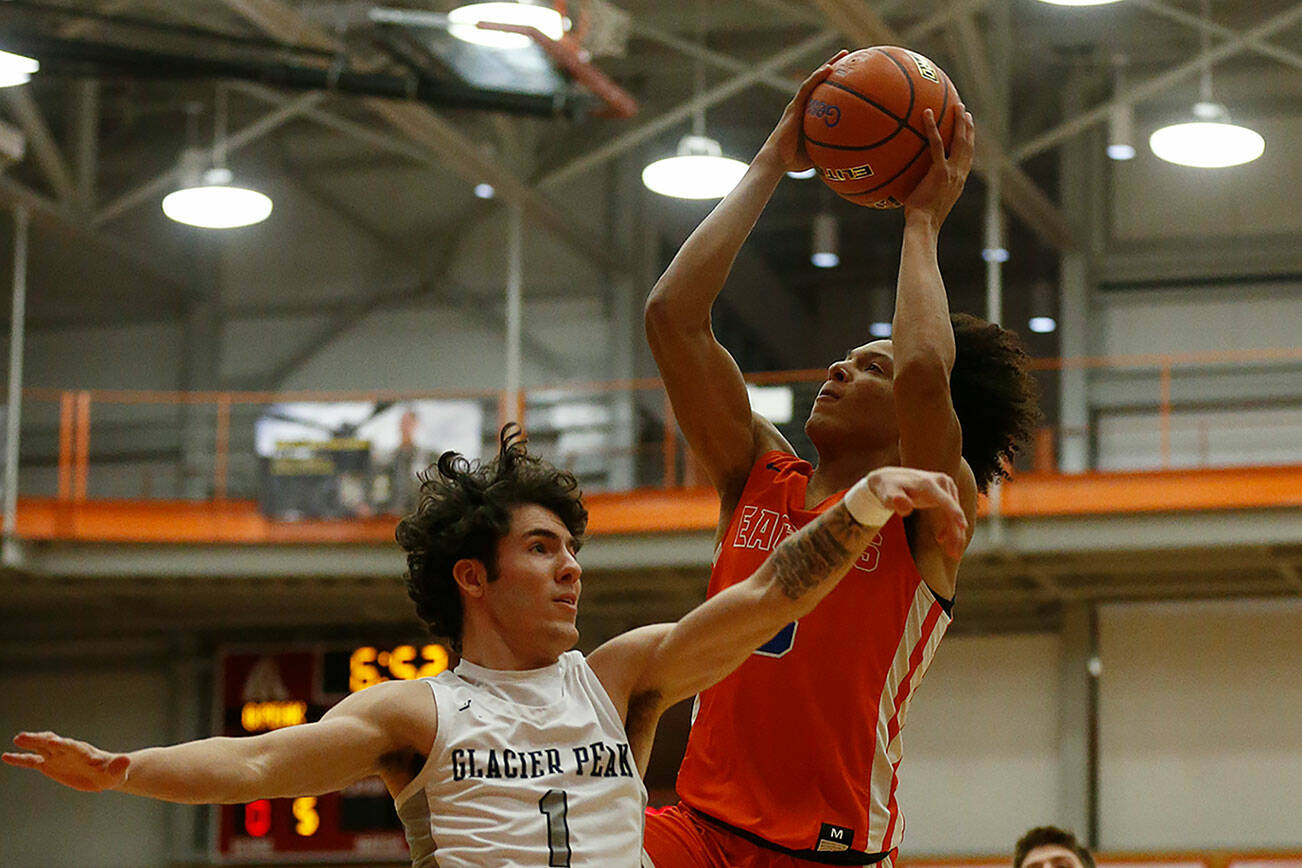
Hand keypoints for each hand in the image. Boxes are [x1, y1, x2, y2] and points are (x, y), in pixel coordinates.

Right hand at [4, 731, 129, 791]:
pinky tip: (6, 756)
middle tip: (24, 736)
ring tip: (17, 739)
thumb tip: (125, 760)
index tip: (52, 741)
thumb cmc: (114, 772)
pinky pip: (32, 761)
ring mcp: (58, 757)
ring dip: (30, 743)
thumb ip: (119, 766)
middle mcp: (68, 751)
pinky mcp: (50, 765)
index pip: (72, 747)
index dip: (63, 744)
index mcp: (84, 752)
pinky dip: (20, 759)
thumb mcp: (118, 771)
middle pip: (52, 743)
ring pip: (41, 748)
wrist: (108, 774)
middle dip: (40, 739)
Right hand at [760, 50, 848, 172]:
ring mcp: (798, 104)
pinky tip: (830, 68)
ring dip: (829, 65)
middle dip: (836, 67)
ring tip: (845, 54)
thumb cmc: (795, 161)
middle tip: (851, 57)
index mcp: (809, 114)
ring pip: (815, 79)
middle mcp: (804, 106)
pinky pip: (807, 87)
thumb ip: (833, 148)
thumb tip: (854, 154)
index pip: (825, 94)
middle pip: (821, 82)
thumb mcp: (820, 153)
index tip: (852, 74)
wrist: (777, 161)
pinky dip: (818, 76)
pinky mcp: (794, 105)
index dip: (837, 83)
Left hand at [865, 466, 967, 558]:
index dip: (955, 514)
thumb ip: (894, 500)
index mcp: (929, 484)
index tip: (963, 528)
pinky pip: (953, 512)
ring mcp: (946, 486)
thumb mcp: (886, 495)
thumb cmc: (887, 489)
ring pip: (956, 513)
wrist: (889, 478)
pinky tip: (940, 539)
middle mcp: (942, 482)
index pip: (946, 501)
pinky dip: (950, 526)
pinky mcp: (947, 491)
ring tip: (953, 553)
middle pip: (955, 511)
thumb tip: (905, 505)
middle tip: (955, 555)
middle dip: (956, 534)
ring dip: (956, 534)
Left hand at [902, 104, 974, 228]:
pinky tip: (926, 114)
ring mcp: (952, 173)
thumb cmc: (920, 219)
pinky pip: (937, 145)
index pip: (968, 158)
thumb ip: (926, 189)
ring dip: (960, 122)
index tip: (969, 129)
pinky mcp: (940, 172)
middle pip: (969, 146)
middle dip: (968, 127)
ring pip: (960, 141)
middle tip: (965, 111)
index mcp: (958, 182)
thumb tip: (911, 183)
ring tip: (957, 107)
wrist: (923, 225)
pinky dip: (932, 128)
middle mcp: (959, 175)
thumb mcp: (928, 202)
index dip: (970, 142)